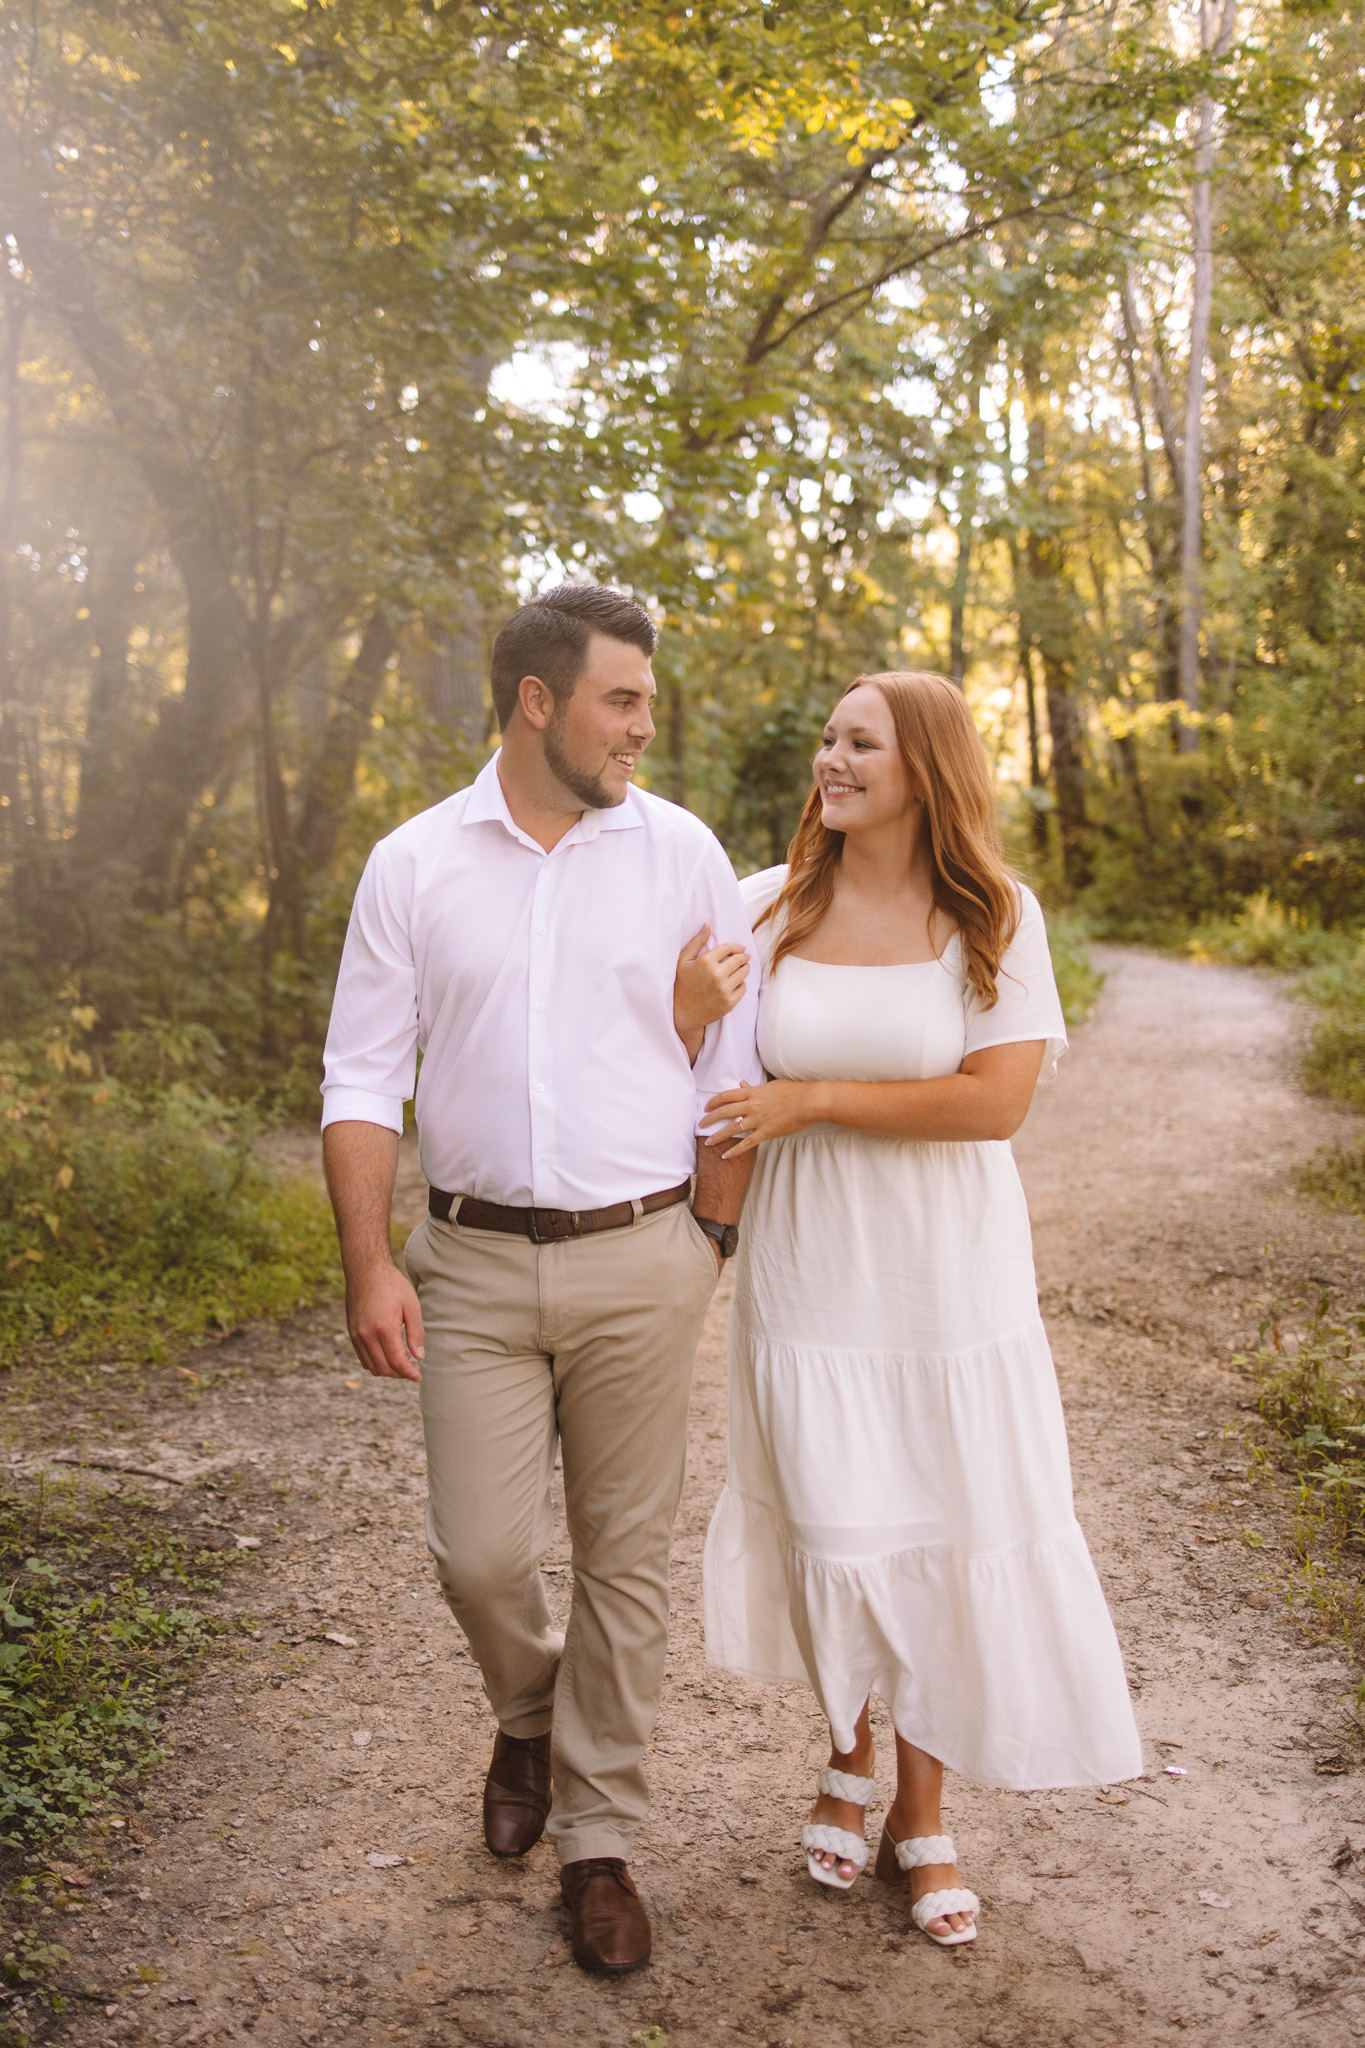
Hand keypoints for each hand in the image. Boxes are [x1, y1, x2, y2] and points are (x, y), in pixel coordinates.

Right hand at [345, 1258, 424, 1380]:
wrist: (366, 1270)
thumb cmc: (392, 1284)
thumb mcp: (411, 1306)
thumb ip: (416, 1333)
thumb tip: (419, 1356)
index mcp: (384, 1328)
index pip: (396, 1362)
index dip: (409, 1373)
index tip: (418, 1375)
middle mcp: (366, 1335)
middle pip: (384, 1368)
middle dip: (400, 1373)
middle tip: (414, 1367)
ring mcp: (356, 1335)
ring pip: (371, 1366)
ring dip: (388, 1369)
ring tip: (403, 1359)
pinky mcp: (351, 1332)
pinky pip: (363, 1357)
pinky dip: (376, 1362)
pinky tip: (388, 1353)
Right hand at [674, 925, 750, 1038]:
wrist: (682, 1013)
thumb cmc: (681, 985)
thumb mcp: (683, 961)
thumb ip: (696, 942)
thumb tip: (707, 925)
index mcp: (706, 962)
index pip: (728, 948)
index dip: (737, 947)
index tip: (740, 948)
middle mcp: (717, 975)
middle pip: (739, 960)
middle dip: (743, 957)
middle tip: (744, 957)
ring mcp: (724, 989)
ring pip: (744, 973)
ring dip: (744, 969)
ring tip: (741, 969)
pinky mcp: (730, 1002)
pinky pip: (743, 988)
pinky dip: (741, 984)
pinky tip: (735, 983)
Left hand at [700, 1079, 824, 1158]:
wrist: (809, 1102)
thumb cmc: (794, 1091)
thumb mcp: (772, 1085)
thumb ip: (755, 1086)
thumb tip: (742, 1082)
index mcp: (753, 1092)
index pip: (727, 1095)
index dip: (714, 1101)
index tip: (707, 1107)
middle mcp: (752, 1105)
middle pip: (725, 1111)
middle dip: (710, 1119)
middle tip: (700, 1124)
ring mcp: (758, 1120)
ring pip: (732, 1128)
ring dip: (717, 1136)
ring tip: (707, 1142)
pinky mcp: (766, 1132)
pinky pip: (746, 1143)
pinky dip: (734, 1150)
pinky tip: (725, 1156)